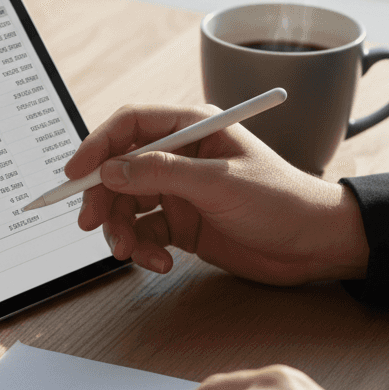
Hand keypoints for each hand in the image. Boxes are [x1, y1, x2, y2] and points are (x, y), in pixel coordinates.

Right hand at [66, 104, 368, 284]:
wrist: (313, 245)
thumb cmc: (280, 200)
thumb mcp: (218, 183)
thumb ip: (160, 174)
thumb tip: (110, 170)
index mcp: (192, 128)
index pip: (130, 125)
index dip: (98, 146)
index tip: (76, 174)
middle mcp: (180, 157)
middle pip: (119, 170)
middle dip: (104, 199)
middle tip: (94, 225)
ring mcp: (179, 192)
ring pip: (127, 207)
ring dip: (122, 231)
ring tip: (132, 254)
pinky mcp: (182, 225)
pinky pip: (145, 234)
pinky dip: (144, 250)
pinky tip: (161, 263)